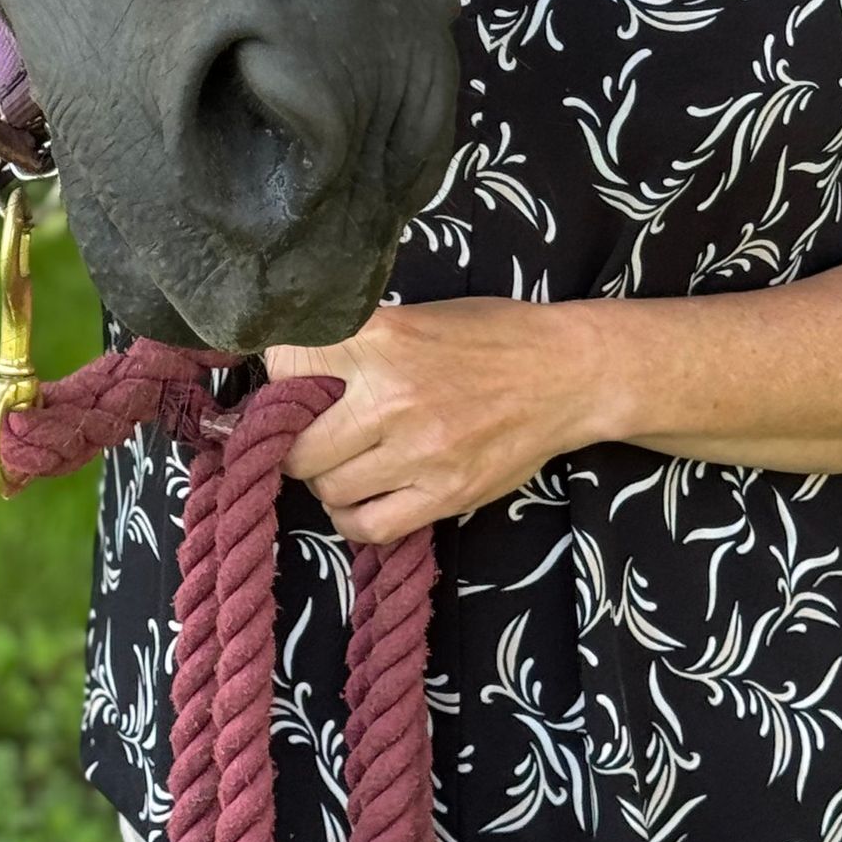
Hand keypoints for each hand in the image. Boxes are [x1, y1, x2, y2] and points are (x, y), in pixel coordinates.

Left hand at [267, 299, 611, 544]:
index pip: (287, 364)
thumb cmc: (489, 336)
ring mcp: (419, 452)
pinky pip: (369, 526)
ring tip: (342, 463)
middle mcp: (392, 397)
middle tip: (307, 436)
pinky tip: (362, 498)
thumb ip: (358, 340)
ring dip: (325, 481)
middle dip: (293, 444)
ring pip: (328, 489)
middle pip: (299, 444)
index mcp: (382, 338)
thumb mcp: (416, 315)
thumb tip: (293, 365)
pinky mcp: (444, 494)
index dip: (277, 377)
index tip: (284, 385)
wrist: (564, 373)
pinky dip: (352, 518)